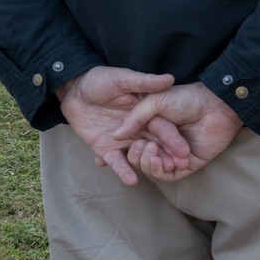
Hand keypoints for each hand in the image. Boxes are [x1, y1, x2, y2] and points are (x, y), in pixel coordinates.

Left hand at [57, 67, 182, 185]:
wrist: (74, 90)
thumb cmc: (101, 79)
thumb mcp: (123, 78)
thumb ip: (145, 82)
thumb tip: (169, 78)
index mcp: (146, 113)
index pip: (163, 128)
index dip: (174, 139)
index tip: (185, 151)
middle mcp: (138, 129)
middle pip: (155, 145)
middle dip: (167, 157)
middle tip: (178, 167)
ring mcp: (123, 140)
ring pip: (139, 155)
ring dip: (148, 164)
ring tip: (157, 172)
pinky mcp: (106, 148)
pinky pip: (117, 161)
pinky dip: (123, 171)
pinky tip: (131, 181)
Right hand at [112, 81, 244, 183]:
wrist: (214, 104)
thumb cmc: (186, 98)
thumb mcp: (154, 101)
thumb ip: (135, 118)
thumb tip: (115, 136)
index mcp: (152, 130)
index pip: (132, 145)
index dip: (124, 148)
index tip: (121, 143)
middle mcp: (161, 144)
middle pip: (140, 159)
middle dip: (136, 156)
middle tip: (143, 146)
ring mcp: (174, 155)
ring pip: (151, 170)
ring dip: (147, 164)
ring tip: (153, 151)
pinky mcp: (187, 164)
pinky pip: (168, 176)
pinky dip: (160, 171)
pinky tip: (160, 160)